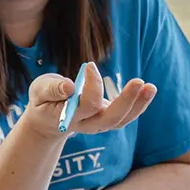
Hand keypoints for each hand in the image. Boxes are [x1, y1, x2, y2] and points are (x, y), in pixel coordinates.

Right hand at [22, 62, 156, 139]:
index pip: (88, 104)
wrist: (47, 121)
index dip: (93, 85)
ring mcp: (100, 124)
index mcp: (70, 118)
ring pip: (122, 120)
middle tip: (139, 81)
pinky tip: (147, 90)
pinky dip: (139, 104)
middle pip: (111, 118)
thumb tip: (70, 86)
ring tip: (151, 87)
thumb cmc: (43, 101)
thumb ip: (52, 89)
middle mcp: (88, 124)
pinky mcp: (108, 118)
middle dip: (127, 101)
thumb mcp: (39, 91)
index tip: (90, 65)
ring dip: (139, 104)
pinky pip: (126, 116)